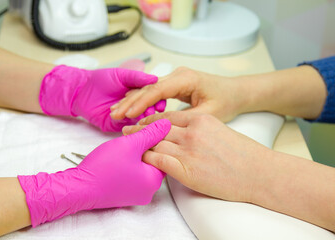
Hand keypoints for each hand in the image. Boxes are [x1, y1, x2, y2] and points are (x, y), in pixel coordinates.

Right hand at [18, 119, 170, 226]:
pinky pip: (132, 175)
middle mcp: (149, 191)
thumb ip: (150, 133)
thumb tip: (167, 125)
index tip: (140, 132)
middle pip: (153, 161)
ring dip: (134, 155)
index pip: (164, 154)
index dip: (153, 139)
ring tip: (121, 149)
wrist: (79, 187)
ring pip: (141, 167)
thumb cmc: (103, 167)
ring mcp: (136, 195)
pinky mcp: (125, 195)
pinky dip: (127, 165)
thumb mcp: (129, 144)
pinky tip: (116, 159)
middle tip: (129, 140)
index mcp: (154, 180)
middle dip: (142, 147)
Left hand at [39, 65, 165, 131]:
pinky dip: (134, 126)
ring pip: (140, 119)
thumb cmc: (99, 80)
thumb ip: (137, 78)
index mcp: (138, 92)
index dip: (157, 100)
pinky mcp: (118, 125)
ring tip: (147, 116)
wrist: (81, 91)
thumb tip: (154, 78)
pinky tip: (137, 124)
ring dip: (145, 118)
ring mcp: (127, 116)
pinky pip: (128, 127)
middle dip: (152, 110)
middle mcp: (135, 105)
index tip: (161, 102)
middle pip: (148, 110)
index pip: (152, 97)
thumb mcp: (121, 75)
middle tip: (156, 111)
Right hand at [111, 67, 247, 121]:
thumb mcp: (208, 114)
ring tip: (116, 112)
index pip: (157, 89)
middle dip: (130, 101)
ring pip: (148, 89)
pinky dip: (141, 101)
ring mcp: (175, 78)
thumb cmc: (226, 101)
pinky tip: (129, 109)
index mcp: (186, 79)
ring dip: (132, 101)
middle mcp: (178, 75)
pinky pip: (153, 92)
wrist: (236, 93)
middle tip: (114, 114)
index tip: (128, 114)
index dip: (141, 102)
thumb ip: (184, 119)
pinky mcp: (174, 85)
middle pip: (148, 88)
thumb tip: (160, 127)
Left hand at [122, 111, 273, 202]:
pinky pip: (158, 160)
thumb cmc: (243, 154)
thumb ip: (198, 128)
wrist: (260, 172)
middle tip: (125, 130)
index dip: (151, 120)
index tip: (140, 122)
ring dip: (139, 143)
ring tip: (126, 145)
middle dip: (139, 129)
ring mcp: (188, 150)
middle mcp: (192, 132)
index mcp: (201, 119)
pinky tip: (139, 158)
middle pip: (158, 128)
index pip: (168, 117)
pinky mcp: (186, 169)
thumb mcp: (220, 130)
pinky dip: (146, 158)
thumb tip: (181, 132)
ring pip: (155, 142)